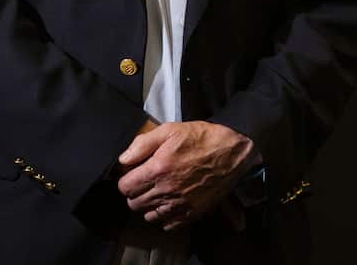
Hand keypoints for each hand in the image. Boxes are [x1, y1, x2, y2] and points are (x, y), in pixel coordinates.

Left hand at [117, 121, 256, 230]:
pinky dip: (164, 217)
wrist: (233, 152)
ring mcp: (179, 204)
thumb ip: (142, 143)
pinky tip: (170, 202)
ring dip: (149, 205)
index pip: (124, 187)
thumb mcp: (171, 130)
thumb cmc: (203, 138)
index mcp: (158, 169)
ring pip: (148, 216)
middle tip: (146, 181)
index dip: (127, 179)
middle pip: (134, 203)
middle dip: (136, 192)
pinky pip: (167, 225)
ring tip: (158, 191)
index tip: (135, 173)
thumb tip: (122, 160)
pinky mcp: (191, 213)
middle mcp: (166, 190)